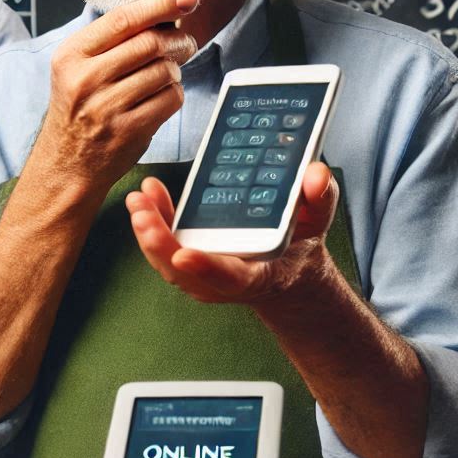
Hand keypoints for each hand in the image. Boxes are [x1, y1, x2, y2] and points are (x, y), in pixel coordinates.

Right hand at [33, 0, 198, 194]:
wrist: (67, 163)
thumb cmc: (79, 110)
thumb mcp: (78, 69)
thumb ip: (113, 41)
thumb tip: (165, 12)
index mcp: (71, 55)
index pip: (123, 20)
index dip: (159, 4)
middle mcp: (85, 79)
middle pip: (150, 43)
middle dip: (177, 40)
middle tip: (185, 43)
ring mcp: (107, 107)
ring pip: (164, 71)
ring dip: (175, 70)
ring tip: (166, 75)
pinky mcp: (128, 130)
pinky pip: (170, 98)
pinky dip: (174, 94)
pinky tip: (162, 97)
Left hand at [126, 162, 338, 303]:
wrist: (285, 267)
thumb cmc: (298, 243)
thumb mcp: (319, 219)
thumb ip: (320, 198)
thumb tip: (315, 176)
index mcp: (260, 275)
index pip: (232, 277)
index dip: (208, 269)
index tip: (184, 255)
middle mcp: (224, 281)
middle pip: (185, 271)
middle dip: (160, 243)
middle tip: (142, 213)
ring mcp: (203, 274)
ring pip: (167, 260)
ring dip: (148, 230)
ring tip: (138, 199)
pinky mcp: (189, 260)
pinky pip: (165, 245)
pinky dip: (152, 221)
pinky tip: (147, 194)